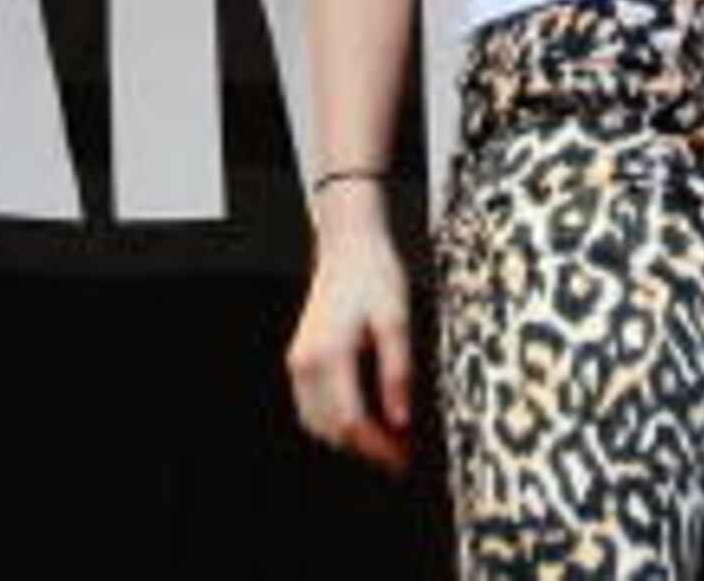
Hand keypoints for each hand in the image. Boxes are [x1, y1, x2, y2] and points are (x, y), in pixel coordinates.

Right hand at [284, 208, 416, 474]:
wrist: (348, 243)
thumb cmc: (375, 275)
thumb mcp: (397, 321)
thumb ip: (397, 373)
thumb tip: (401, 421)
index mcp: (329, 354)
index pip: (351, 421)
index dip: (379, 448)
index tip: (405, 458)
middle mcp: (305, 362)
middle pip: (331, 429)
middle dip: (367, 448)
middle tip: (403, 455)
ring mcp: (298, 361)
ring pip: (317, 422)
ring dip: (349, 438)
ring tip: (387, 440)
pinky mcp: (300, 358)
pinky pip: (311, 406)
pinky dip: (335, 421)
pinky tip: (365, 418)